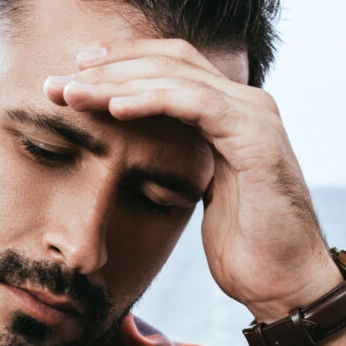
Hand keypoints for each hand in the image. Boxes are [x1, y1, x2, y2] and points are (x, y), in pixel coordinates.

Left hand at [44, 38, 336, 319]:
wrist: (287, 285)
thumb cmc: (249, 252)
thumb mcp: (204, 196)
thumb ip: (186, 165)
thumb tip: (151, 162)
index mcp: (231, 113)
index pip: (172, 67)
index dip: (122, 63)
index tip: (74, 74)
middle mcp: (245, 104)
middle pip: (169, 60)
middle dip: (110, 66)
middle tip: (58, 80)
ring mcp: (254, 116)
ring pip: (176, 77)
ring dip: (118, 83)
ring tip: (73, 93)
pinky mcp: (255, 138)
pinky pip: (196, 105)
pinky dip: (153, 101)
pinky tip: (115, 109)